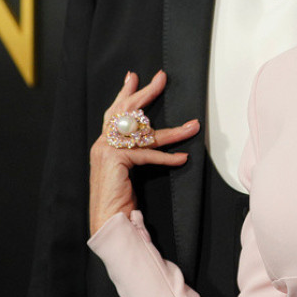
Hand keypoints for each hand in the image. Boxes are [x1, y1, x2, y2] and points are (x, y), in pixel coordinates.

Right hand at [88, 70, 199, 235]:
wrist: (106, 220)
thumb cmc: (117, 198)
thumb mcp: (125, 169)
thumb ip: (131, 152)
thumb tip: (151, 138)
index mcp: (102, 143)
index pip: (114, 112)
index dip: (124, 93)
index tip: (133, 76)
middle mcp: (102, 143)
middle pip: (126, 110)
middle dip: (146, 93)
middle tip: (161, 77)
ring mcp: (107, 150)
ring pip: (146, 134)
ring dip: (174, 131)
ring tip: (193, 126)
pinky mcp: (117, 159)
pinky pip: (148, 154)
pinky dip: (168, 157)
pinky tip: (182, 157)